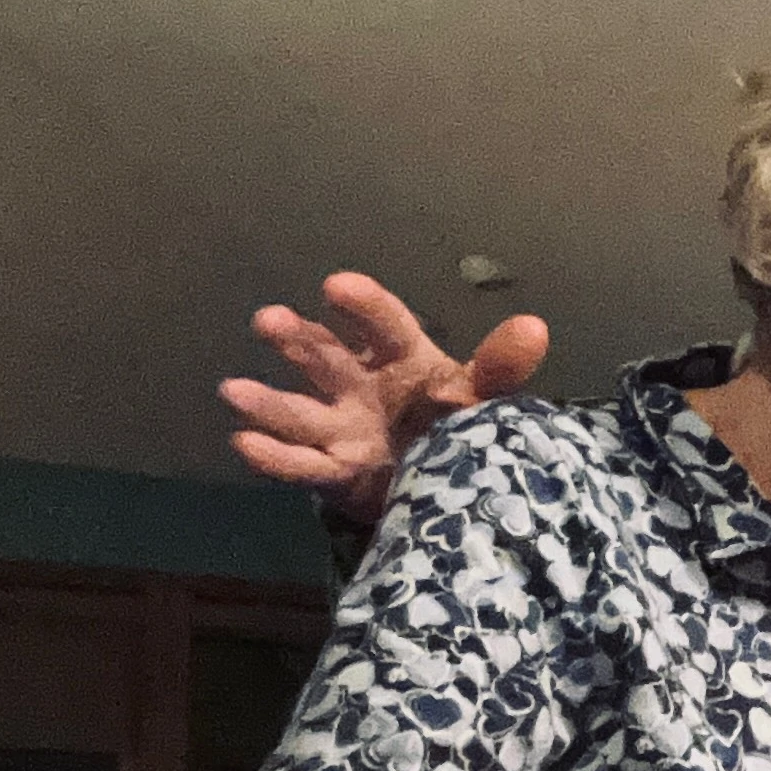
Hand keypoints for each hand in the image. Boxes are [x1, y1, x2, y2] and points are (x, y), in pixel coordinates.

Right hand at [223, 272, 550, 524]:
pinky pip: (302, 463)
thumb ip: (501, 366)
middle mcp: (362, 385)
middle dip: (296, 341)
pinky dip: (274, 456)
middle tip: (267, 320)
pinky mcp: (335, 471)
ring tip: (235, 390)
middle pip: (325, 358)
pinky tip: (244, 442)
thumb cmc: (462, 425)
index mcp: (402, 358)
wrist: (451, 485)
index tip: (335, 285)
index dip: (362, 306)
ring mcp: (342, 427)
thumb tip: (535, 327)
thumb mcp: (485, 397)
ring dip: (268, 400)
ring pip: (300, 410)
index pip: (383, 325)